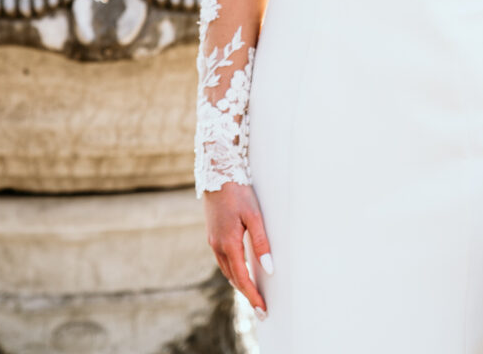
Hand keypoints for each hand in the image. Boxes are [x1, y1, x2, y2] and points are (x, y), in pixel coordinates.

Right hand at [202, 181, 272, 317]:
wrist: (217, 173)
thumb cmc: (238, 192)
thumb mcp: (254, 215)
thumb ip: (261, 242)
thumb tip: (269, 267)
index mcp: (228, 243)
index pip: (242, 277)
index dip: (253, 295)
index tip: (263, 309)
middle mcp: (218, 245)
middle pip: (233, 277)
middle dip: (247, 293)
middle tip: (260, 307)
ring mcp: (213, 240)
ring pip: (227, 269)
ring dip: (239, 282)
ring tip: (253, 293)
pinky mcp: (213, 234)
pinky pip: (223, 259)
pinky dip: (233, 270)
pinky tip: (240, 270)